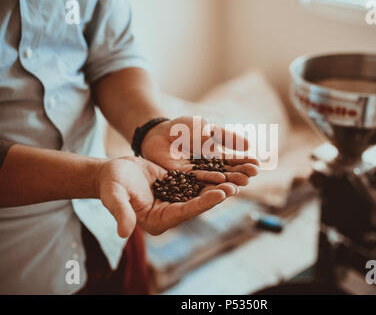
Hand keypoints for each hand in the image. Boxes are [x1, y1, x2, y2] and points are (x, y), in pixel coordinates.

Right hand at [97, 156, 238, 236]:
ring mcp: (174, 201)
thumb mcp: (114, 196)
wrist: (112, 172)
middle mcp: (168, 213)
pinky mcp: (176, 188)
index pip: (184, 213)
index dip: (202, 203)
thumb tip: (123, 233)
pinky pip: (195, 182)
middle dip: (216, 196)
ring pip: (199, 194)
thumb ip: (121, 212)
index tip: (220, 194)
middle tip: (235, 186)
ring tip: (236, 179)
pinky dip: (209, 177)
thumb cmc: (110, 184)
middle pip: (196, 204)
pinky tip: (224, 170)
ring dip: (216, 187)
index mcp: (157, 221)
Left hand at [141, 116, 259, 185]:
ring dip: (229, 181)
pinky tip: (221, 181)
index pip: (234, 161)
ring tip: (243, 182)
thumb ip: (224, 136)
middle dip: (241, 173)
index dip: (245, 162)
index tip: (257, 165)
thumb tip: (248, 145)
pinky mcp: (182, 179)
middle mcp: (208, 168)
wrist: (158, 132)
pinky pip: (197, 180)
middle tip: (254, 174)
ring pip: (215, 180)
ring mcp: (196, 175)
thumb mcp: (206, 127)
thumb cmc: (183, 127)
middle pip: (227, 173)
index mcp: (216, 156)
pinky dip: (210, 180)